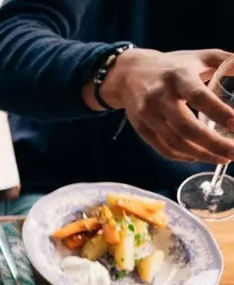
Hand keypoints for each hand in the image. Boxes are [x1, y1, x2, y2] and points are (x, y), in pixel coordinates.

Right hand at [97, 48, 233, 163]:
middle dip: (213, 144)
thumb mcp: (202, 57)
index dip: (219, 112)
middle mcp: (160, 96)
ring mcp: (148, 115)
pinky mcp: (141, 128)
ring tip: (223, 158)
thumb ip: (229, 62)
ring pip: (175, 142)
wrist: (130, 73)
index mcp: (178, 76)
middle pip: (186, 127)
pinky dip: (184, 156)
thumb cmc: (174, 65)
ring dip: (202, 155)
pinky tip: (201, 157)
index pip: (199, 97)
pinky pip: (163, 148)